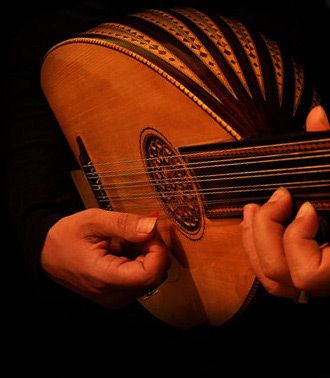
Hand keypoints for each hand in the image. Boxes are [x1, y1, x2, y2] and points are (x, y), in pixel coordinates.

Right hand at [41, 209, 169, 307]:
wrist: (46, 254)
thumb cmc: (66, 237)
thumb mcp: (92, 221)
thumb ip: (124, 223)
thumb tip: (152, 226)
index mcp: (105, 278)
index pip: (151, 273)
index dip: (157, 249)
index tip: (148, 231)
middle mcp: (114, 295)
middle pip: (155, 275)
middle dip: (154, 249)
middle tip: (137, 231)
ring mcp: (117, 298)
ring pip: (152, 277)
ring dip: (147, 255)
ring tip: (126, 240)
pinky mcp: (118, 294)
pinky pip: (142, 279)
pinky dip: (140, 261)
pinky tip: (124, 249)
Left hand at [241, 105, 329, 298]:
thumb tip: (318, 117)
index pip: (310, 273)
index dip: (298, 240)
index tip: (306, 206)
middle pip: (282, 275)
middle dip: (266, 233)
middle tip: (275, 198)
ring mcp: (319, 279)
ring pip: (273, 281)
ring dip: (254, 240)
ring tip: (254, 208)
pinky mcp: (305, 269)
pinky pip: (273, 273)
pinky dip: (257, 246)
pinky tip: (256, 218)